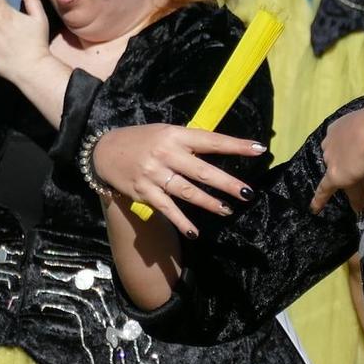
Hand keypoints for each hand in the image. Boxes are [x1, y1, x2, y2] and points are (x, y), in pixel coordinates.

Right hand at [93, 123, 264, 234]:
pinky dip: (182, 221)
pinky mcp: (144, 192)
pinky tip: (195, 231)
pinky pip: (167, 209)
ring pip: (187, 191)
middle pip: (202, 170)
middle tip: (247, 193)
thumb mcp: (166, 132)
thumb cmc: (143, 141)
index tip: (259, 149)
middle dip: (227, 183)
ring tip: (227, 210)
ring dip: (209, 203)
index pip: (211, 140)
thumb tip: (220, 148)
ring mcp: (154, 174)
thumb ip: (190, 141)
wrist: (104, 151)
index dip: (236, 144)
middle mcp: (166, 154)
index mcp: (175, 135)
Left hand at [311, 101, 363, 213]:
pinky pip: (325, 189)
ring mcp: (332, 158)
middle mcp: (331, 141)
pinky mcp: (335, 175)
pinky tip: (315, 208)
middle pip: (338, 157)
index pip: (341, 141)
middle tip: (362, 171)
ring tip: (360, 194)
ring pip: (341, 172)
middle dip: (348, 164)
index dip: (349, 150)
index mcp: (339, 126)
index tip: (356, 155)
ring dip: (350, 181)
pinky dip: (320, 199)